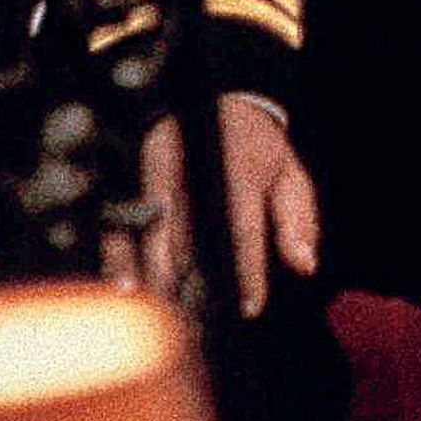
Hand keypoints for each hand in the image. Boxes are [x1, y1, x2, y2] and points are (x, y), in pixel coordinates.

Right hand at [126, 98, 317, 321]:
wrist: (218, 103)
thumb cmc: (257, 149)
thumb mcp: (289, 176)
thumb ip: (297, 221)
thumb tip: (304, 265)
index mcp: (236, 164)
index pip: (242, 224)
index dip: (246, 268)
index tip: (250, 306)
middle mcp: (191, 165)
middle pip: (183, 228)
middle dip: (186, 277)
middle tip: (193, 318)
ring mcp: (154, 168)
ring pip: (142, 226)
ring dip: (146, 271)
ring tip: (156, 308)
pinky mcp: (128, 174)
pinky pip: (116, 220)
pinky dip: (117, 254)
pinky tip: (122, 286)